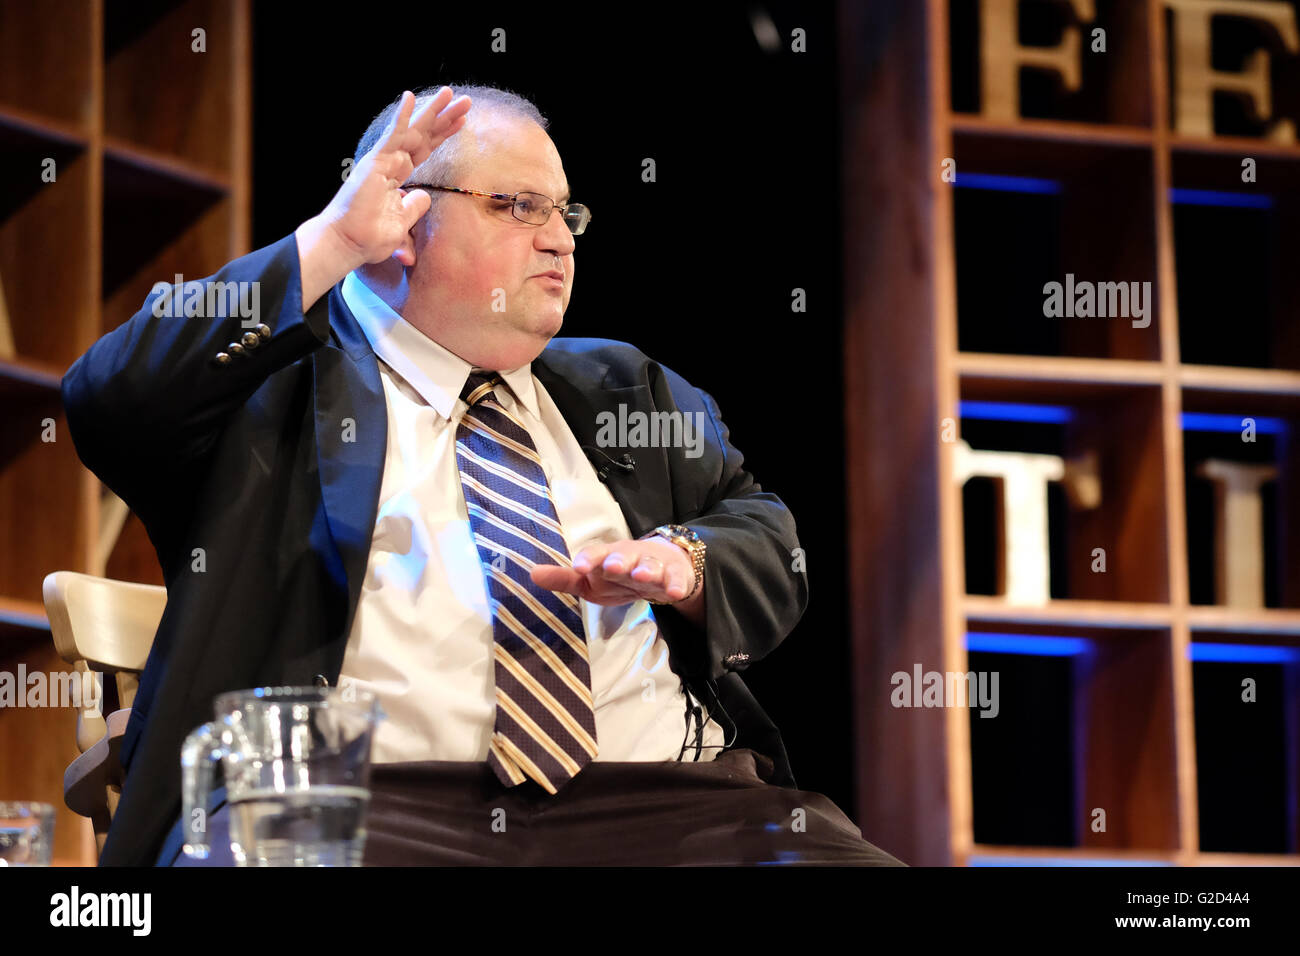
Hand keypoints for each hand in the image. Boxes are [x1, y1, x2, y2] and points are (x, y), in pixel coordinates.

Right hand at [296, 88, 471, 307]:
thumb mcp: (403, 223)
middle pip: (424, 135)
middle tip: (465, 100)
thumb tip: (425, 196)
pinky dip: (401, 117)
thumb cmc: (370, 237)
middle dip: (445, 118)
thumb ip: (415, 208)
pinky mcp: (375, 162)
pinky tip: (410, 97)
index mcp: (398, 176)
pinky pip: (391, 135)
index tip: (462, 121)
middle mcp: (391, 163)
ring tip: (450, 93)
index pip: (425, 150)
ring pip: (413, 130)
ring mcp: (383, 160)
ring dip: (432, 111)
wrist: (349, 243)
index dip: (443, 135)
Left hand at [530, 538, 698, 606]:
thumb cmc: (619, 574)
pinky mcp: (674, 576)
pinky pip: (675, 580)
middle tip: (611, 567)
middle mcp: (630, 557)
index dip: (588, 559)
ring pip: (650, 566)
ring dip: (646, 570)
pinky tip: (673, 592)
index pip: (595, 555)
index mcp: (607, 557)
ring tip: (642, 576)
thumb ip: (565, 579)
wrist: (663, 565)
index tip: (578, 567)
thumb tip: (531, 574)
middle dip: (618, 560)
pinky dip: (675, 584)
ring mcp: (653, 565)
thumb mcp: (591, 580)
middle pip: (624, 556)